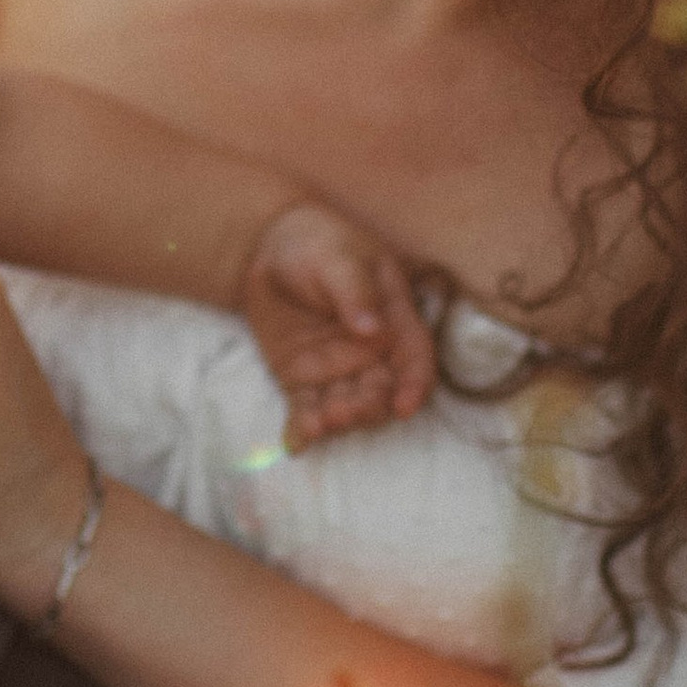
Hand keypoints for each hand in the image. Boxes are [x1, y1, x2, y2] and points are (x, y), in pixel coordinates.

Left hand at [240, 201, 435, 449]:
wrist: (271, 249)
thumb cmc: (318, 244)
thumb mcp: (338, 258)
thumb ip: (355, 292)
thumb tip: (372, 329)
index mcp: (394, 321)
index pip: (415, 360)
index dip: (415, 386)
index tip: (404, 407)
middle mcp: (372, 354)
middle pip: (383, 392)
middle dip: (369, 408)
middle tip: (345, 411)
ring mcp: (338, 371)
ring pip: (348, 407)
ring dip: (338, 421)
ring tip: (319, 424)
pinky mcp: (303, 381)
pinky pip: (307, 410)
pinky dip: (302, 429)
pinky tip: (295, 442)